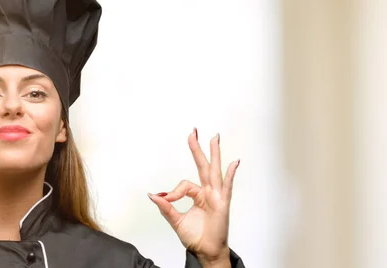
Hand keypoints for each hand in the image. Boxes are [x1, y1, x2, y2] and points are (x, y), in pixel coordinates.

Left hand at [149, 129, 238, 266]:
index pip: (184, 185)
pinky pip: (227, 186)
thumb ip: (166, 208)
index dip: (173, 192)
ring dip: (215, 153)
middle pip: (202, 165)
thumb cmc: (196, 237)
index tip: (164, 199)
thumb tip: (153, 195)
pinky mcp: (223, 203)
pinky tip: (234, 163)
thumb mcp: (176, 221)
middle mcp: (208, 192)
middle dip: (197, 148)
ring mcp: (216, 196)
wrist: (206, 251)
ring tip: (215, 137)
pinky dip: (230, 174)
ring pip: (214, 170)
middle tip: (193, 132)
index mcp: (197, 195)